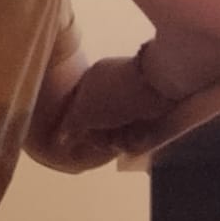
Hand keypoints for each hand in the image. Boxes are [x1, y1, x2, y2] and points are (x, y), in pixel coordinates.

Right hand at [48, 55, 176, 165]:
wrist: (158, 86)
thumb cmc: (115, 94)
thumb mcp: (85, 110)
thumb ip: (72, 125)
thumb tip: (61, 139)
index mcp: (93, 80)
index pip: (79, 110)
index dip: (80, 127)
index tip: (84, 136)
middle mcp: (111, 89)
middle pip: (99, 124)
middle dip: (103, 137)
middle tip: (109, 138)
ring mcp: (130, 100)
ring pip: (118, 131)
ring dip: (121, 140)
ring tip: (128, 137)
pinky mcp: (148, 110)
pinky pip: (136, 131)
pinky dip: (138, 137)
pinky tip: (141, 136)